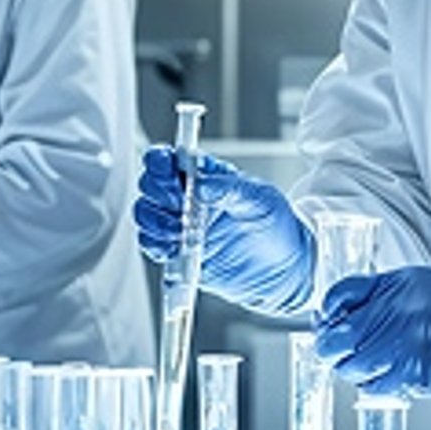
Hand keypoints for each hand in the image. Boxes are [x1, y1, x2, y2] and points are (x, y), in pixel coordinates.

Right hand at [134, 145, 313, 314]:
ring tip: (179, 232)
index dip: (160, 161)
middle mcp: (187, 199)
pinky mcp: (179, 254)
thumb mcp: (260, 198)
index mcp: (204, 176)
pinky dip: (155, 246)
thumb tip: (203, 185)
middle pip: (150, 186)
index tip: (168, 171)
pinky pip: (152, 246)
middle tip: (179, 205)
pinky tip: (174, 249)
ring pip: (146, 215)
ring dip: (155, 222)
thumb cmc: (277, 226)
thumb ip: (230, 188)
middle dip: (157, 193)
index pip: (169, 160)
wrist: (284, 269)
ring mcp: (181, 226)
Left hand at [316, 266, 430, 418]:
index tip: (325, 321)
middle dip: (332, 347)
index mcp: (401, 282)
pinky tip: (389, 377)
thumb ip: (387, 295)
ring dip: (352, 369)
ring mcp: (405, 341)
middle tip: (337, 351)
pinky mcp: (412, 372)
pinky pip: (371, 385)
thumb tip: (345, 313)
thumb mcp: (429, 287)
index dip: (327, 312)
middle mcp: (400, 308)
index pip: (340, 293)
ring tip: (371, 366)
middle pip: (337, 333)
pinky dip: (373, 385)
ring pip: (350, 364)